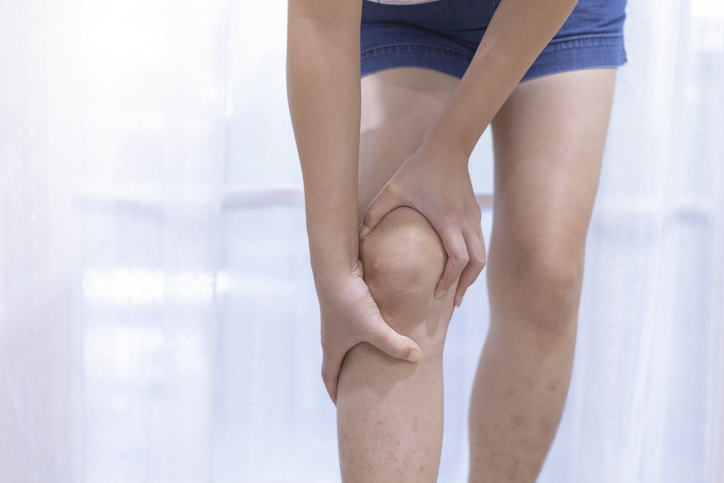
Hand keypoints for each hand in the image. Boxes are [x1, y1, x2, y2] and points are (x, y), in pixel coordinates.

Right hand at [317, 260, 421, 403]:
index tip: (342, 405)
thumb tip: (417, 357)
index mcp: (333, 346)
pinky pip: (357, 322)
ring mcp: (338, 318)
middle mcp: (332, 333)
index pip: (330, 376)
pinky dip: (366, 330)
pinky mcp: (347, 302)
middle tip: (359, 388)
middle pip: (337, 361)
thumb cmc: (350, 302)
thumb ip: (396, 344)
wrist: (335, 267)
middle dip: (347, 376)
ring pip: (347, 341)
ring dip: (357, 352)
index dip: (336, 393)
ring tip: (373, 360)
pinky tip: (381, 327)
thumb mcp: (374, 328)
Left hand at [358, 141, 485, 306]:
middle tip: (451, 301)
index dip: (450, 279)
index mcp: (447, 220)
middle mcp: (465, 223)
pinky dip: (472, 260)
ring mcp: (474, 218)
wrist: (448, 146)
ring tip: (458, 291)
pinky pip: (479, 244)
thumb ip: (375, 212)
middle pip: (476, 264)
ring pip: (482, 256)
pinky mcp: (475, 213)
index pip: (458, 259)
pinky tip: (460, 268)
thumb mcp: (393, 189)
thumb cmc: (419, 168)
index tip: (437, 292)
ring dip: (471, 275)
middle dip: (464, 285)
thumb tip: (359, 236)